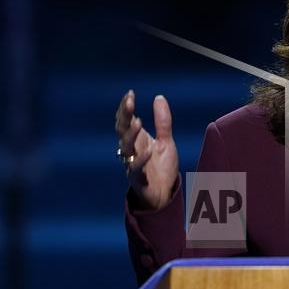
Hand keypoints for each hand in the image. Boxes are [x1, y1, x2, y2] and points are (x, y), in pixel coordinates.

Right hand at [115, 90, 179, 209]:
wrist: (164, 194)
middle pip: (122, 131)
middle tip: (129, 102)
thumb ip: (162, 122)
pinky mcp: (139, 179)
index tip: (130, 93)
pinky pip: (136, 169)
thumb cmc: (162, 167)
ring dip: (131, 135)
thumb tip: (159, 97)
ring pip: (126, 148)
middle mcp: (131, 150)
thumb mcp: (166, 141)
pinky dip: (141, 160)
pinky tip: (148, 151)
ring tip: (138, 122)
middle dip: (125, 116)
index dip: (126, 108)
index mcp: (136, 140)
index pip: (126, 121)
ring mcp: (133, 164)